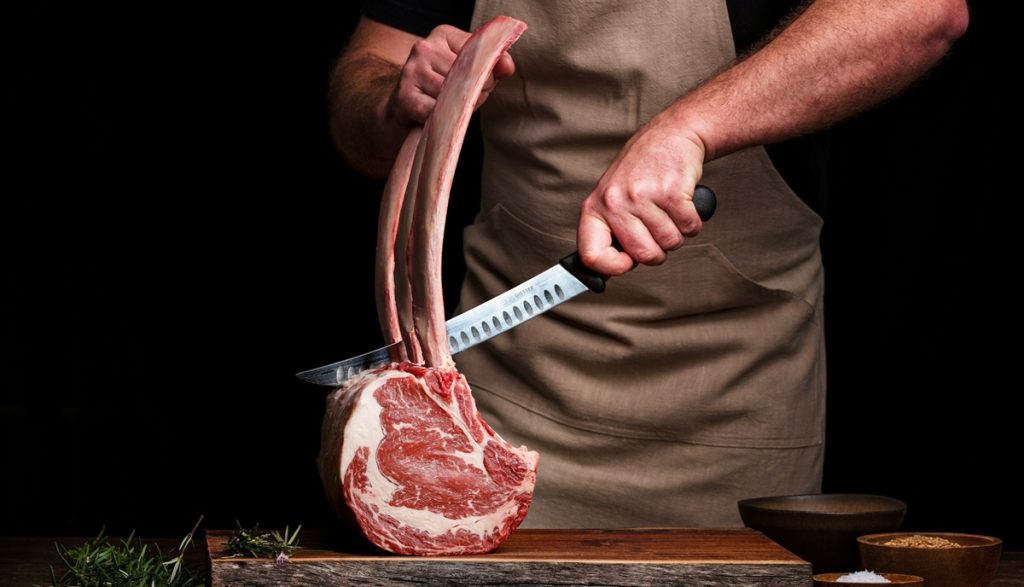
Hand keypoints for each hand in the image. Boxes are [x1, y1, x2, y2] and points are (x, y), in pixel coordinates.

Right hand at [384, 25, 515, 127]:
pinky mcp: (404, 95)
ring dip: (458, 109)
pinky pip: (435, 111)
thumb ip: (493, 66)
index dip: (487, 75)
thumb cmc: (442, 89)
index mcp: (443, 35)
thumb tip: (507, 66)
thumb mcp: (469, 72)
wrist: (402, 109)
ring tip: (450, 109)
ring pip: (451, 95)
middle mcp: (424, 47)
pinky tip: (436, 116)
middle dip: (474, 94)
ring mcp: (411, 70)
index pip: (478, 54)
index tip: (481, 85)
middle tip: (465, 102)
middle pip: (465, 75)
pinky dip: (441, 119)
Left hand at [577, 115, 707, 275]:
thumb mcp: (613, 197)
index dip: (612, 268)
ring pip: (670, 243)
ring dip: (677, 233)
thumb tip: (609, 271)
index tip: (626, 263)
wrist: (671, 135)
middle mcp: (615, 202)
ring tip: (668, 210)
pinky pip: (689, 228)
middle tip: (657, 230)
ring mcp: (643, 196)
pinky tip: (682, 203)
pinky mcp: (672, 192)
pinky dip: (692, 222)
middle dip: (658, 251)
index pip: (591, 255)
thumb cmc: (642, 171)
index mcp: (595, 207)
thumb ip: (611, 231)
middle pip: (643, 255)